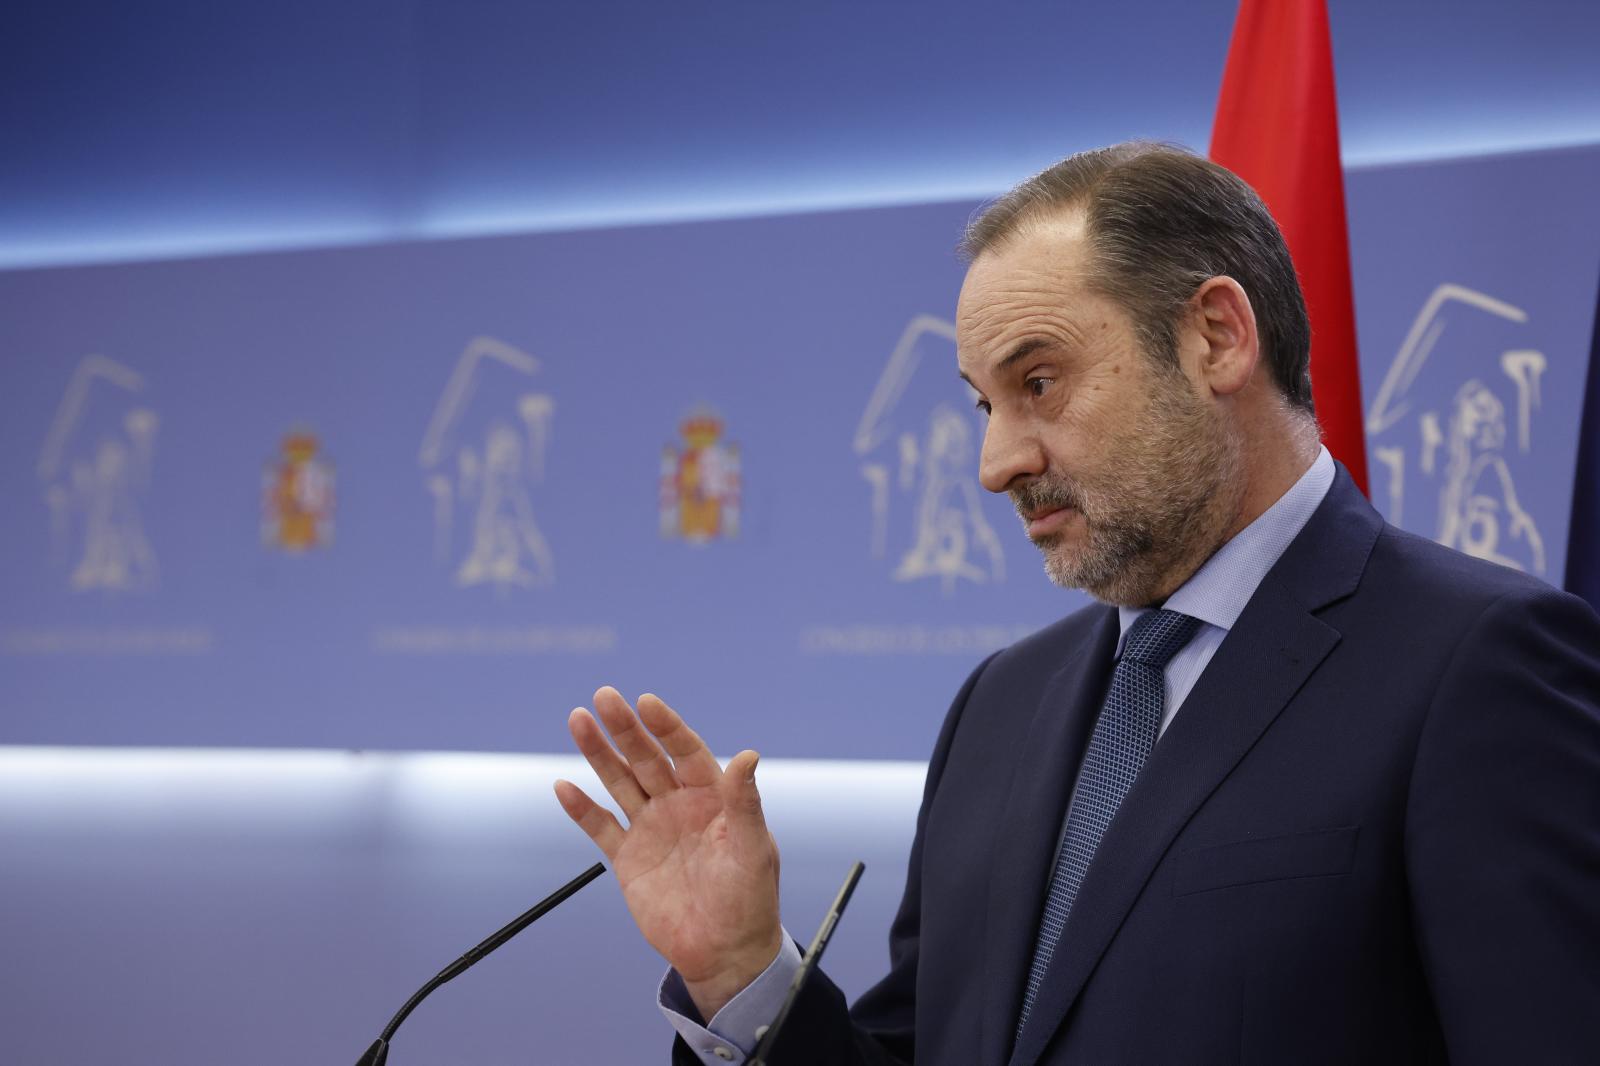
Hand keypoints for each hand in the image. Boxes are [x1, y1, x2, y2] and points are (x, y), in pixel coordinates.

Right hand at [554, 686, 782, 1019]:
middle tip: (603, 697)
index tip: (647, 702)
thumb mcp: (752, 849)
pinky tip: (564, 785)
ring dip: (599, 753)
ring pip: (620, 781)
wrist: (724, 952)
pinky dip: (582, 808)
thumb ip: (745, 802)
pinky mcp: (628, 859)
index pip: (685, 750)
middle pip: (646, 757)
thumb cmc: (750, 898)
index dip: (666, 726)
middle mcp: (678, 804)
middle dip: (625, 728)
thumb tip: (750, 755)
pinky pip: (600, 827)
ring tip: (578, 720)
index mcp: (711, 796)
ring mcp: (651, 829)